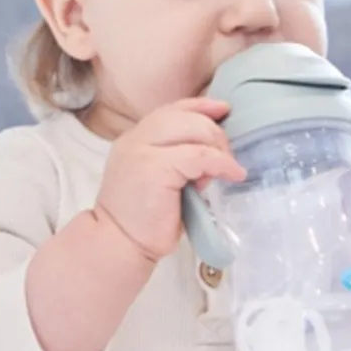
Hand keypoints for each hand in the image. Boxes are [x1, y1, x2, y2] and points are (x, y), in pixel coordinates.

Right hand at [93, 98, 246, 263]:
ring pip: (193, 129)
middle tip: (227, 156)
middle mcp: (135, 139)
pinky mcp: (156, 167)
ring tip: (226, 169)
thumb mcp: (157, 179)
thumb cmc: (141, 221)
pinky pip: (200, 155)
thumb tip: (212, 150)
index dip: (199, 106)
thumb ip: (175, 158)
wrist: (118, 244)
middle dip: (213, 130)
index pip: (170, 110)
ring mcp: (142, 151)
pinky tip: (232, 174)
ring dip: (218, 147)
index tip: (222, 109)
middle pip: (184, 115)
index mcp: (134, 139)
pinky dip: (222, 163)